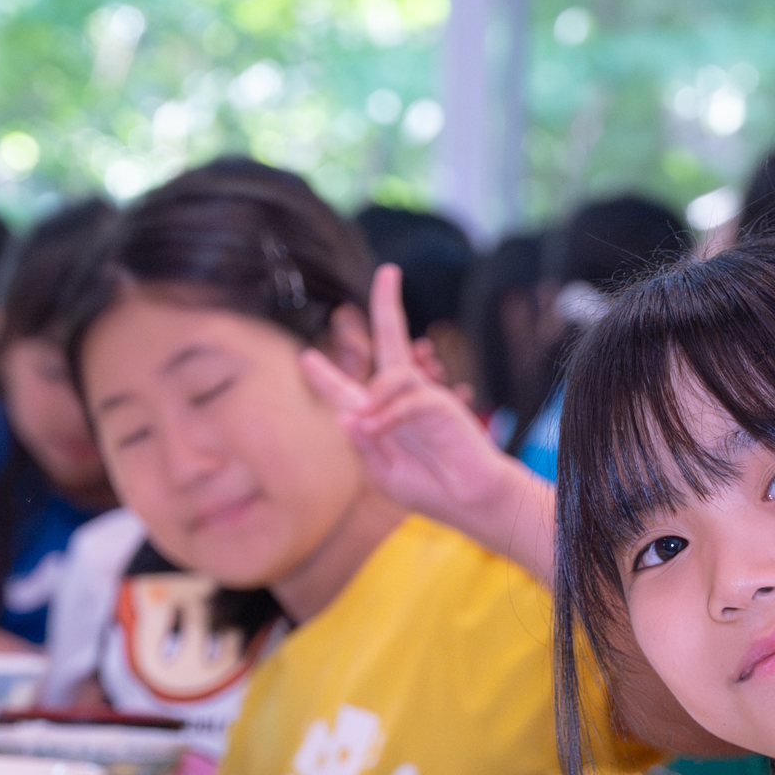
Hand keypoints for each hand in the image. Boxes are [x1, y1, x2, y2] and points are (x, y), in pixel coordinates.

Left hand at [299, 263, 524, 522]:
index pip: (350, 387)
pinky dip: (387, 413)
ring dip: (373, 399)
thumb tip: (345, 415)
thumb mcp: (380, 472)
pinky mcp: (441, 405)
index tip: (306, 357)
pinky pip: (408, 398)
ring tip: (365, 428)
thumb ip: (362, 445)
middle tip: (389, 272)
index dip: (326, 374)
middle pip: (393, 339)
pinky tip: (374, 428)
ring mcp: (423, 396)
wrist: (468, 502)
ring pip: (393, 374)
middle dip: (388, 304)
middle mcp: (401, 398)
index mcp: (380, 414)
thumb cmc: (426, 488)